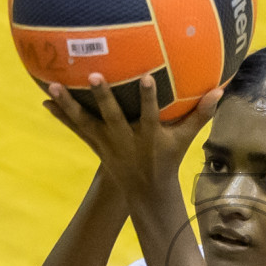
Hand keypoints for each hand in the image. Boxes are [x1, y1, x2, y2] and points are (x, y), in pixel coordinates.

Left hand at [43, 73, 221, 199]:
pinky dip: (61, 116)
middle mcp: (125, 140)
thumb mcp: (185, 139)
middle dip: (103, 98)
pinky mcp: (95, 144)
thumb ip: (201, 114)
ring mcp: (107, 143)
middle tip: (92, 76)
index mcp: (148, 137)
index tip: (145, 77)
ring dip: (69, 105)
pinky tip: (45, 101)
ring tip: (53, 87)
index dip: (147, 98)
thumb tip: (220, 90)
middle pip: (112, 117)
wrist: (145, 189)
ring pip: (86, 122)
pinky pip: (76, 128)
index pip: (150, 115)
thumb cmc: (167, 158)